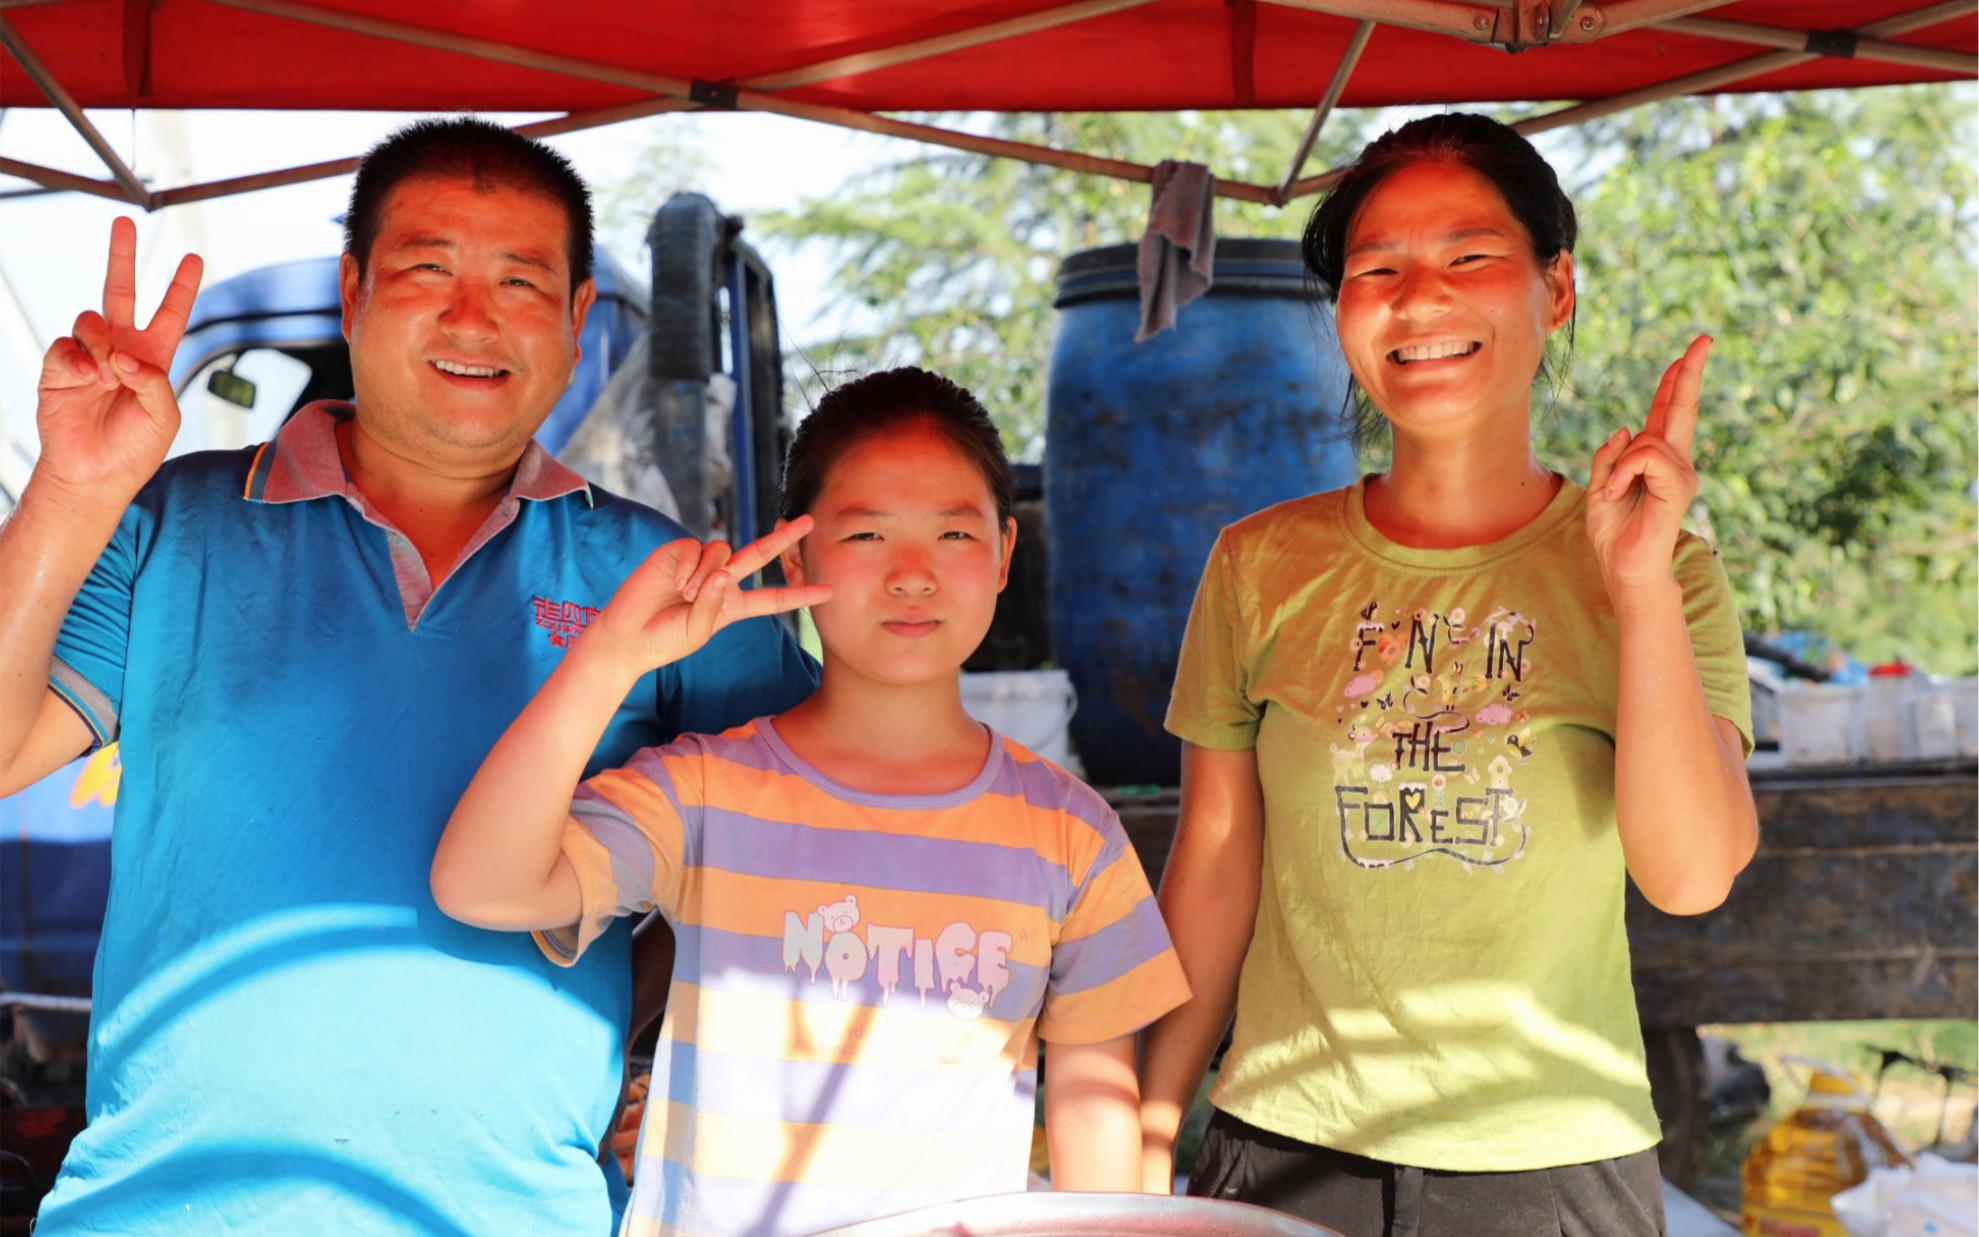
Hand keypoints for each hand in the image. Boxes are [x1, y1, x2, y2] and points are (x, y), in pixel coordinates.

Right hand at [34, 217, 202, 508]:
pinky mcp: (60, 366)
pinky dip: (80, 358)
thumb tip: (124, 354)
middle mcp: (121, 348)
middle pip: (121, 291)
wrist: (94, 473)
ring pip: (92, 319)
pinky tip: (89, 376)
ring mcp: (89, 354)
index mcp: (154, 358)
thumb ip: (154, 381)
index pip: (170, 313)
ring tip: (108, 374)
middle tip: (124, 223)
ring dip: (103, 342)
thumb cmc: (134, 450)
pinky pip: (68, 344)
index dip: (181, 286)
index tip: (192, 258)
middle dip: (122, 257)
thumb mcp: (163, 417)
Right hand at [580, 517, 831, 677]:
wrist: (627, 636)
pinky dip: (689, 566)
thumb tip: (723, 573)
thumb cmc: (665, 640)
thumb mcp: (698, 632)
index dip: (800, 595)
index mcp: (733, 606)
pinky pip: (695, 548)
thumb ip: (714, 605)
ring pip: (722, 550)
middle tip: (810, 521)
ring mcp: (700, 565)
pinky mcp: (678, 552)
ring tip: (687, 594)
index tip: (829, 592)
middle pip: (759, 554)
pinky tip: (675, 583)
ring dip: (708, 573)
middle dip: (785, 538)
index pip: (773, 598)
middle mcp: (721, 581)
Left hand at [1586, 335, 1707, 596]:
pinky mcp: (1679, 486)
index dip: (1676, 383)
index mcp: (1655, 459)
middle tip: (1704, 340)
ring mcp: (1681, 474)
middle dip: (1690, 373)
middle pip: (1682, 408)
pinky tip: (1620, 493)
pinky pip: (1646, 457)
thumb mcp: (1598, 488)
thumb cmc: (1613, 532)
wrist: (1623, 567)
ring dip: (1620, 465)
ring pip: (1647, 439)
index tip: (1689, 353)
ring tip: (1616, 492)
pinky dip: (1624, 473)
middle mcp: (1674, 462)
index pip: (1668, 413)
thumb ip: (1608, 457)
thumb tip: (1626, 428)